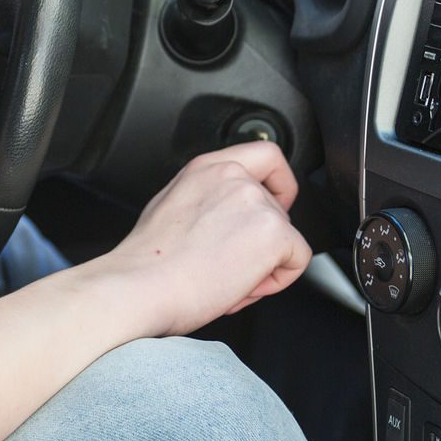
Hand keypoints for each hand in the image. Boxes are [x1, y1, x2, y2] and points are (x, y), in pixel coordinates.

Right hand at [97, 139, 311, 338]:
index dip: (279, 183)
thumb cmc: (147, 261)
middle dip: (260, 242)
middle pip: (277, 208)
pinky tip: (240, 285)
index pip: (266, 155)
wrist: (142, 285)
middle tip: (227, 263)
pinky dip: (277, 281)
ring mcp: (256, 203)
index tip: (275, 203)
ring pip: (286, 238)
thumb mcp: (171, 206)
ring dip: (264, 264)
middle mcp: (234, 178)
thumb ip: (207, 198)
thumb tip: (224, 218)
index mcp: (206, 169)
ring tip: (225, 278)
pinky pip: (297, 260)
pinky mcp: (274, 233)